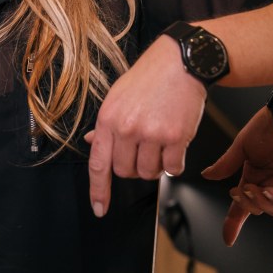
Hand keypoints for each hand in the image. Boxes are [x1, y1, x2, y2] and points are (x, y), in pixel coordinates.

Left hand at [85, 36, 206, 216]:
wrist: (180, 63)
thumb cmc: (149, 79)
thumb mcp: (118, 96)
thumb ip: (107, 124)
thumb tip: (93, 143)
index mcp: (108, 118)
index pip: (98, 163)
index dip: (99, 190)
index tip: (100, 208)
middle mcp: (127, 128)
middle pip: (125, 171)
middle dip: (133, 166)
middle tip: (143, 147)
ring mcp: (151, 134)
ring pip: (149, 173)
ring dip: (155, 165)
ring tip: (160, 141)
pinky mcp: (176, 137)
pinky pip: (173, 168)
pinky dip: (175, 162)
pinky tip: (175, 144)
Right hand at [202, 105, 272, 245]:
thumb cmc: (268, 124)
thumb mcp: (242, 145)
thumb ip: (226, 164)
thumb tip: (207, 175)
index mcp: (252, 174)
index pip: (241, 204)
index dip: (234, 222)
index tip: (228, 238)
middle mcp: (267, 182)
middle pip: (256, 209)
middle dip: (247, 205)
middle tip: (241, 191)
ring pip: (272, 210)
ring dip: (261, 203)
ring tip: (256, 188)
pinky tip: (269, 190)